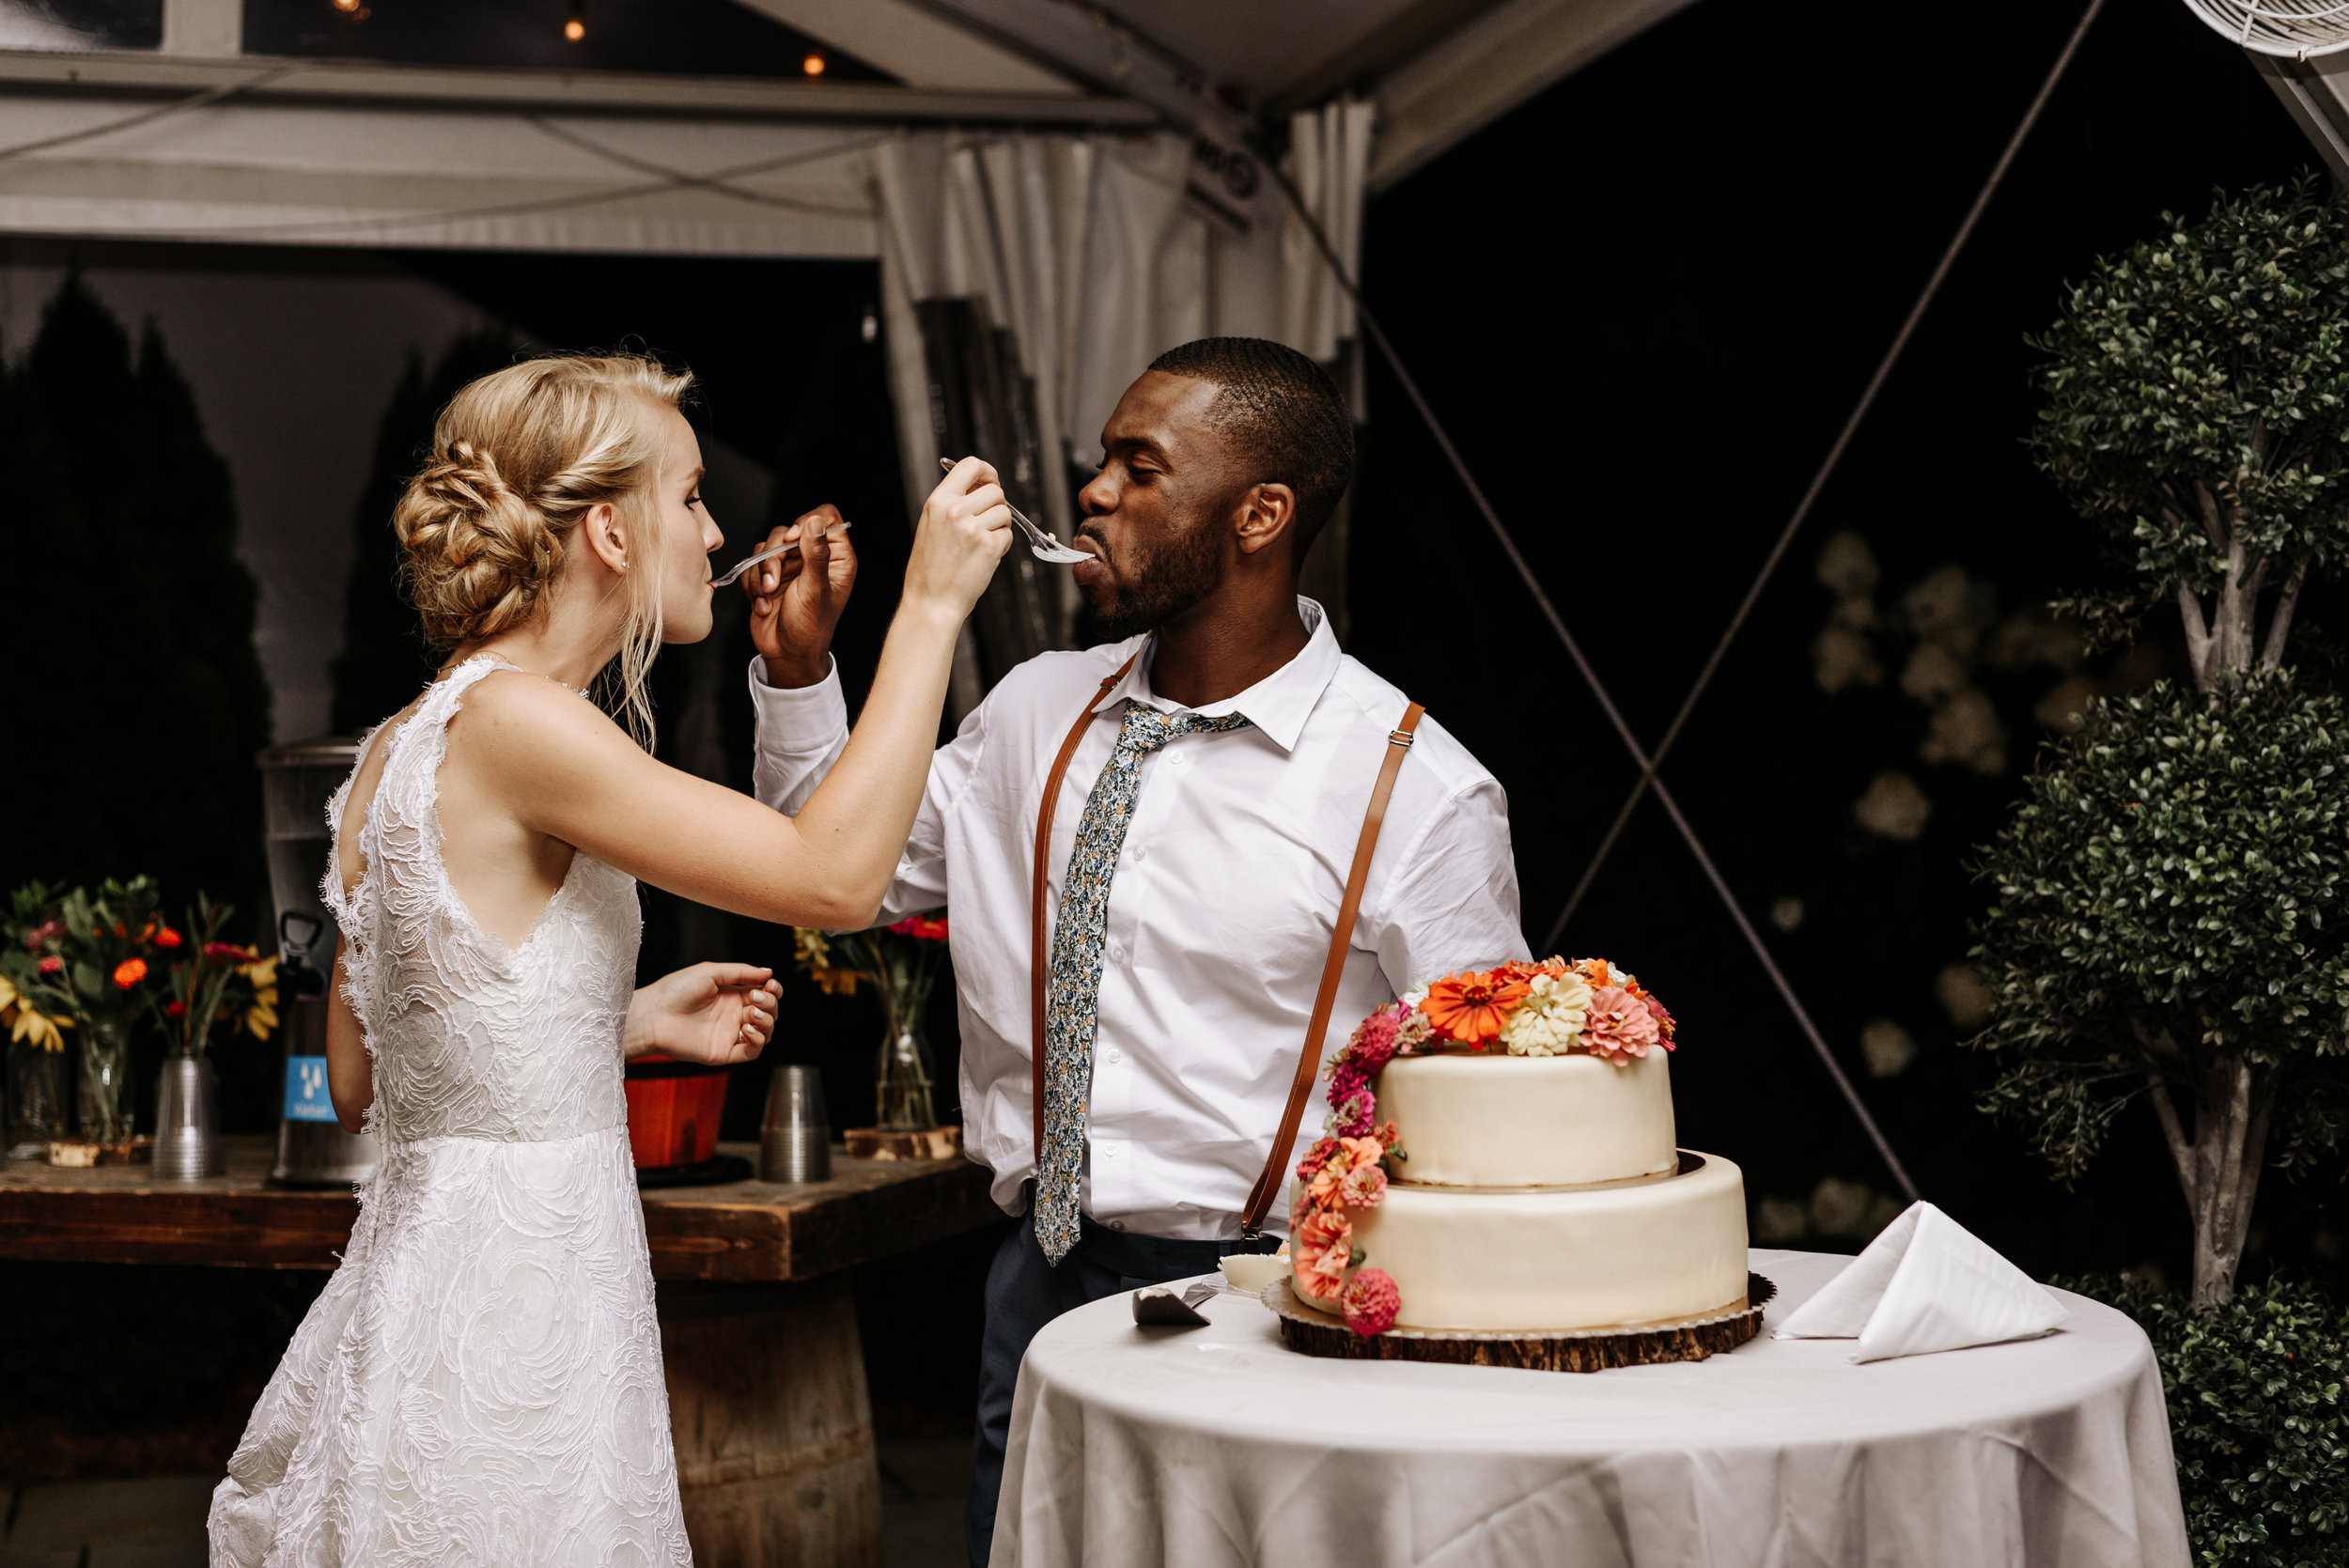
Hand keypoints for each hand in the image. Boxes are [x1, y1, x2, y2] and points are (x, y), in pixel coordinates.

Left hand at [624, 963, 780, 1066]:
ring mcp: (729, 1034)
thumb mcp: (710, 972)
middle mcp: (733, 1015)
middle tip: (755, 997)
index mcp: (731, 996)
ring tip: (751, 1012)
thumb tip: (769, 971)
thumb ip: (741, 971)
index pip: (764, 995)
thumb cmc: (675, 990)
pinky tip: (746, 1028)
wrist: (653, 1015)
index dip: (773, 990)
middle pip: (769, 1013)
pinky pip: (752, 1051)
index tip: (770, 984)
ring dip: (767, 1021)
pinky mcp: (724, 1052)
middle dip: (770, 1003)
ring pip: (765, 1033)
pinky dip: (758, 1040)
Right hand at [746, 504, 855, 688]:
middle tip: (775, 580)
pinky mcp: (770, 576)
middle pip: (790, 529)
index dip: (808, 521)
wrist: (786, 654)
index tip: (795, 539)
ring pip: (768, 546)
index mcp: (837, 558)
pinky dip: (754, 583)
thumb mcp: (815, 590)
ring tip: (769, 595)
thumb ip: (816, 554)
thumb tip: (815, 521)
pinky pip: (753, 563)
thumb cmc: (810, 628)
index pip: (826, 517)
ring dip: (762, 572)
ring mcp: (791, 566)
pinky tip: (763, 605)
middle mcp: (814, 557)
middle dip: (776, 555)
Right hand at [903, 458, 1013, 619]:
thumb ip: (953, 503)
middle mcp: (955, 510)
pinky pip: (1007, 536)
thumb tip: (982, 486)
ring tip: (981, 544)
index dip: (987, 471)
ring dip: (1000, 527)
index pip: (970, 465)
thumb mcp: (931, 525)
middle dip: (997, 506)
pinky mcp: (989, 547)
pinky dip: (1002, 546)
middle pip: (995, 491)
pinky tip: (985, 557)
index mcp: (938, 501)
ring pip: (1005, 513)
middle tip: (987, 524)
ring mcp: (973, 528)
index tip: (991, 481)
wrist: (931, 602)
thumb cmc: (931, 568)